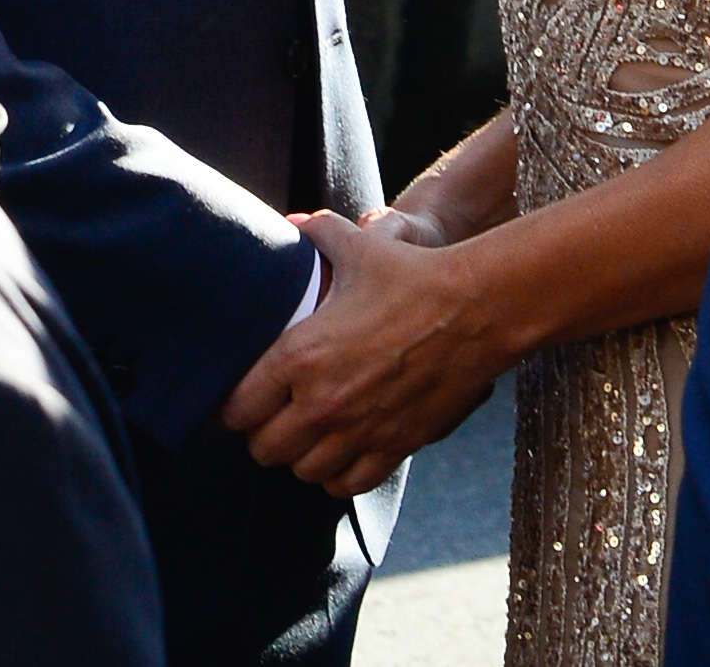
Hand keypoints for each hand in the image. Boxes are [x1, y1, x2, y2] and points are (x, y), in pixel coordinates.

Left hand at [221, 210, 502, 496]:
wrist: (476, 307)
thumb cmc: (413, 275)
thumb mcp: (359, 246)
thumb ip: (317, 233)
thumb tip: (291, 224)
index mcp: (300, 356)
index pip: (238, 409)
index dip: (233, 404)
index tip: (242, 395)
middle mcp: (323, 403)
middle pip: (264, 449)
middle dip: (263, 433)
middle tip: (273, 414)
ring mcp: (359, 431)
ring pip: (303, 472)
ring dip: (300, 454)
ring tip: (307, 432)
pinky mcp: (394, 447)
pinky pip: (346, 485)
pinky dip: (338, 474)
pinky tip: (341, 449)